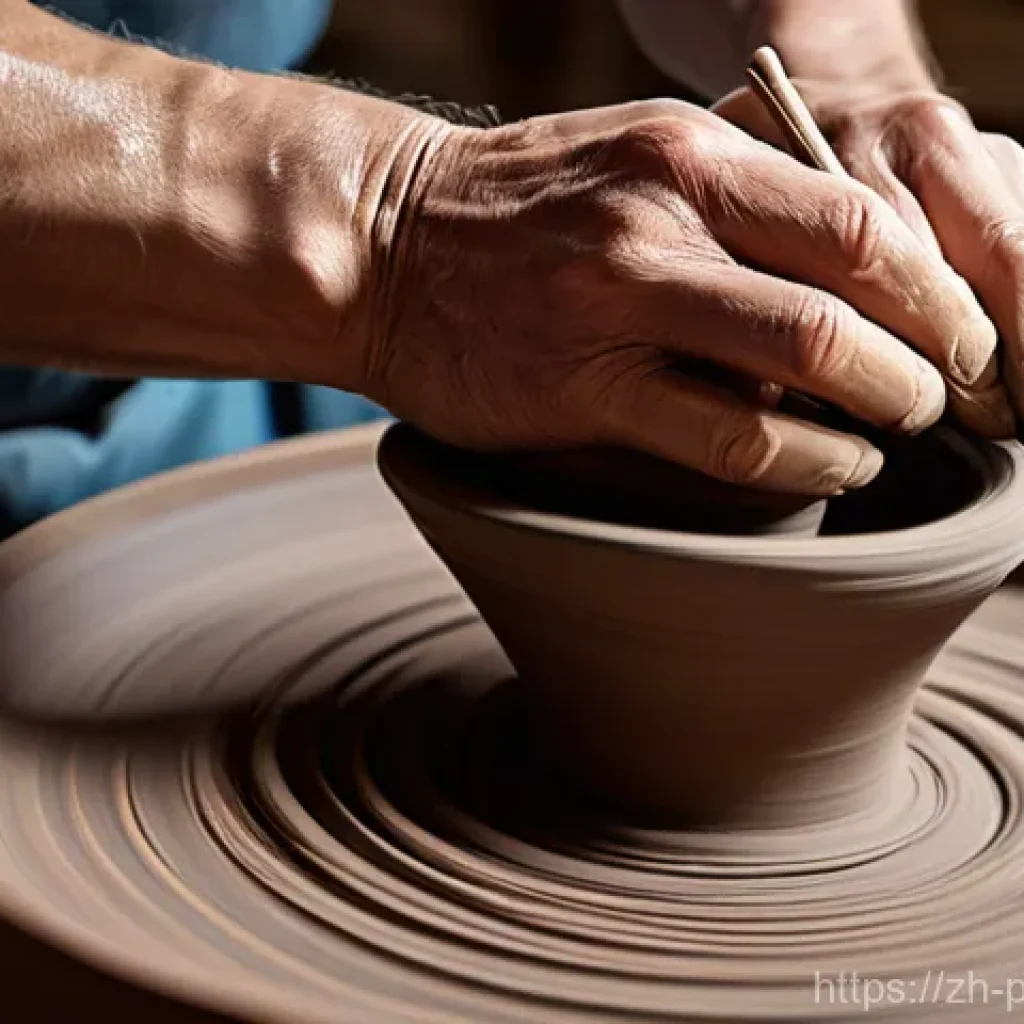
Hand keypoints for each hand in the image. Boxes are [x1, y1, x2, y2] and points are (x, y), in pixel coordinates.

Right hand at [357, 100, 998, 495]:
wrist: (381, 245)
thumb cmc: (514, 213)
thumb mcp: (630, 166)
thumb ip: (731, 212)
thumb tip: (837, 284)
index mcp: (687, 156)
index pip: (861, 221)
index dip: (937, 292)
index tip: (959, 339)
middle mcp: (662, 220)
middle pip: (854, 293)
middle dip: (929, 361)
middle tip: (944, 399)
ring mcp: (618, 306)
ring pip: (805, 361)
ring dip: (877, 417)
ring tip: (886, 439)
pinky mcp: (580, 392)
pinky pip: (728, 441)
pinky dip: (802, 465)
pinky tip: (823, 471)